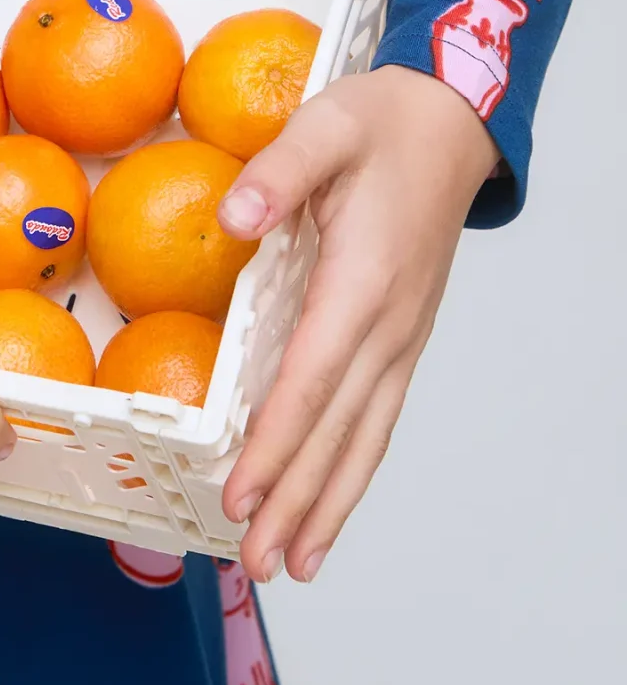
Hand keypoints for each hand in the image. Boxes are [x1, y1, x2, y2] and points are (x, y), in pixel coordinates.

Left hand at [218, 64, 497, 584]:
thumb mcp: (325, 125)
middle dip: (296, 500)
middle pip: (338, 430)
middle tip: (256, 562)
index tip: (242, 493)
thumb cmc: (384, 123)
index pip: (312, 380)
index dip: (276, 443)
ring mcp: (401, 338)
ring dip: (328, 504)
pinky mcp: (401, 339)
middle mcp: (388, 326)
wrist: (452, 121)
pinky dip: (352, 470)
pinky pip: (376, 418)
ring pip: (365, 438)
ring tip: (293, 563)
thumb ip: (278, 170)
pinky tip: (329, 503)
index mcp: (362, 282)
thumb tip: (233, 217)